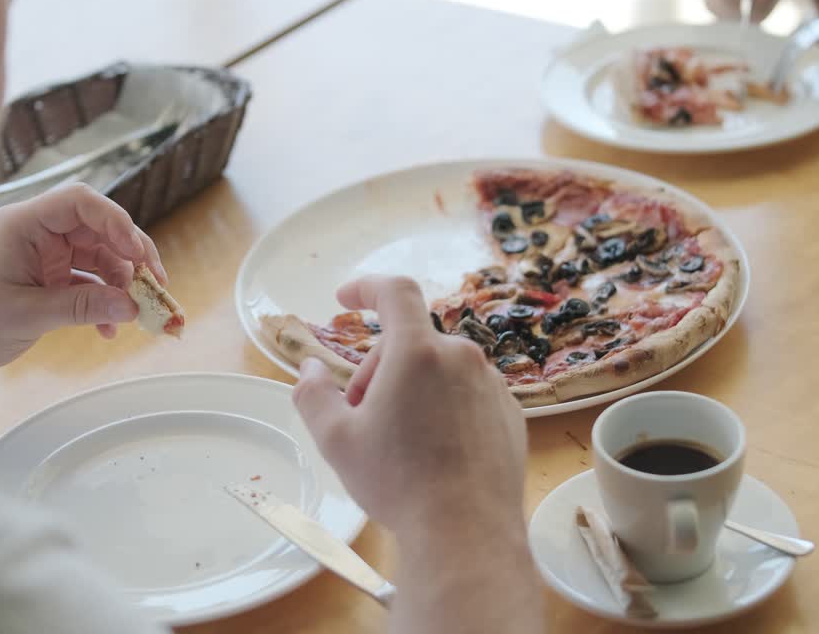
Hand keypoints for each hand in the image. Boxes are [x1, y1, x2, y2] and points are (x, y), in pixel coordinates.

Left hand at [0, 183, 166, 375]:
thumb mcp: (26, 315)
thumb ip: (81, 307)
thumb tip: (133, 306)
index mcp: (22, 224)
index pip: (79, 203)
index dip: (115, 222)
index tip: (139, 255)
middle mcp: (36, 231)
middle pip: (98, 228)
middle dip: (130, 256)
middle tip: (155, 285)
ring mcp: (43, 253)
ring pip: (99, 255)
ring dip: (121, 283)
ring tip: (136, 313)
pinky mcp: (47, 275)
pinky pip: (87, 279)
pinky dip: (102, 300)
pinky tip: (109, 330)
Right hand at [292, 276, 527, 538]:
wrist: (466, 531)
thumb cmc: (397, 482)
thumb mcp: (335, 439)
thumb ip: (312, 394)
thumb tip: (309, 369)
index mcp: (417, 352)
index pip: (394, 292)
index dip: (366, 287)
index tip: (345, 298)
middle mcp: (461, 357)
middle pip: (410, 342)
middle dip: (377, 369)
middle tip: (358, 415)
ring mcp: (492, 385)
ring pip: (440, 370)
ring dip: (412, 389)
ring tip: (396, 439)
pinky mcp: (510, 413)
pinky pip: (468, 394)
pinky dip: (444, 408)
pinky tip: (432, 451)